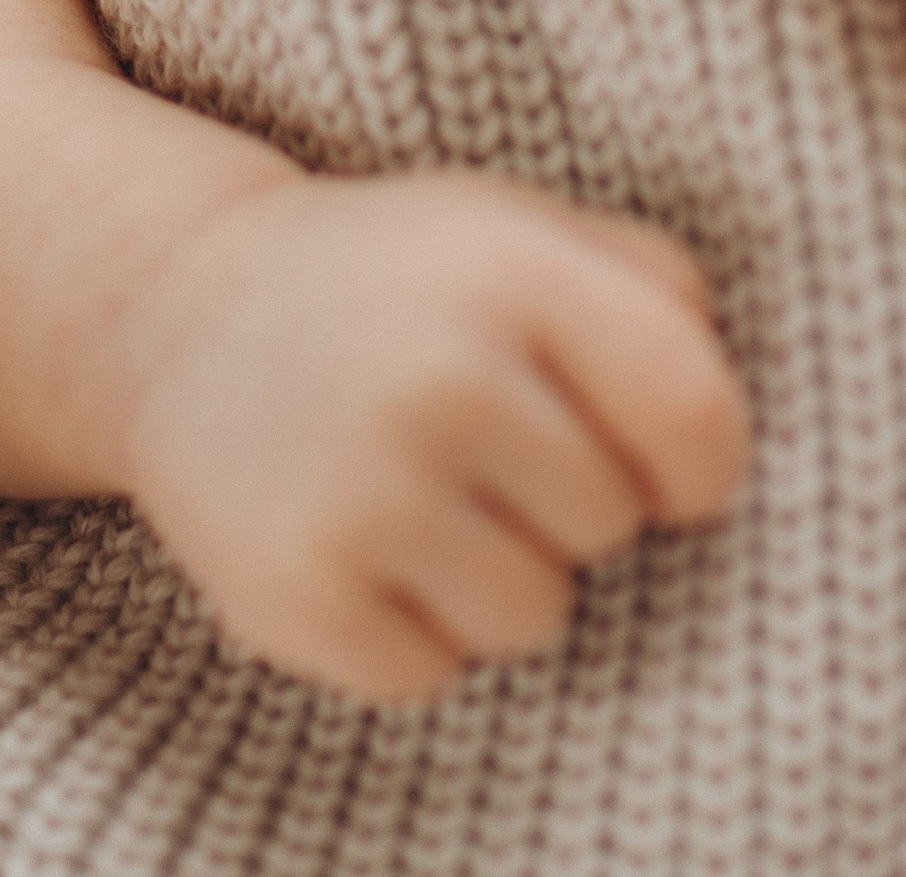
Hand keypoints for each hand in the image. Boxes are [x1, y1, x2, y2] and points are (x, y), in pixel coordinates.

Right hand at [119, 168, 748, 699]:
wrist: (178, 312)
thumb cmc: (400, 281)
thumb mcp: (524, 229)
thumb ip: (653, 291)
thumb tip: (727, 419)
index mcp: (517, 269)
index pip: (695, 415)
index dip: (702, 464)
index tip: (667, 466)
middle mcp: (443, 374)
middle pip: (612, 523)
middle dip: (570, 501)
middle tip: (485, 444)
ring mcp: (362, 489)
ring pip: (534, 617)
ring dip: (497, 576)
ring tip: (423, 492)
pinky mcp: (296, 594)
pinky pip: (435, 676)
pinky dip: (412, 632)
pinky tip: (361, 541)